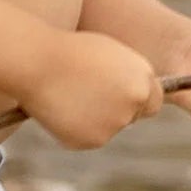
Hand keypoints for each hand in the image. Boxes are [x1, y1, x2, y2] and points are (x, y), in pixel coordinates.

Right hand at [18, 32, 163, 149]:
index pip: (153, 101)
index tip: (120, 97)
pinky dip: (76, 128)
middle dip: (117, 111)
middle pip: (132, 117)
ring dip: (95, 119)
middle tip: (89, 96)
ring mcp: (114, 124)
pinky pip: (88, 137)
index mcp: (142, 79)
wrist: (37, 62)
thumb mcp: (109, 55)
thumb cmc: (69, 50)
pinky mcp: (93, 140)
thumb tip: (131, 93)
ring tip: (69, 96)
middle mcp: (134, 104)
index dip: (137, 100)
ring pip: (109, 128)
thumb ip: (126, 76)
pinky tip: (61, 109)